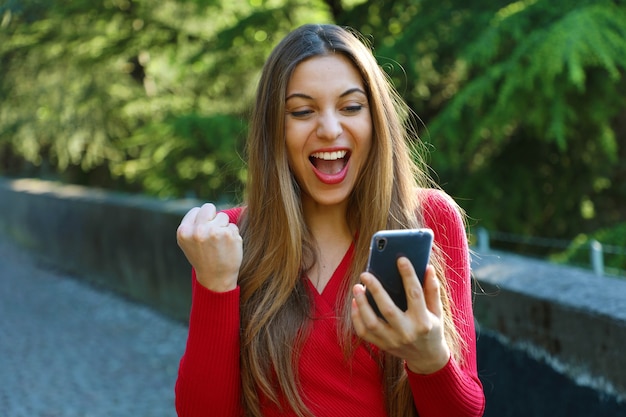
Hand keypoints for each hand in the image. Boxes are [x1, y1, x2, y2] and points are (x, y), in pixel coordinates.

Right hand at [176, 203, 242, 291]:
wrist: (216, 278)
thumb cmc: (203, 258)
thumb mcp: (189, 242)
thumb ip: (193, 225)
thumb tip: (206, 209)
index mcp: (184, 231)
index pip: (196, 210)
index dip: (202, 220)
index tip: (204, 232)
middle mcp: (197, 231)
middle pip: (209, 208)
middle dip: (213, 217)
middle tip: (214, 233)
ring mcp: (213, 232)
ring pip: (223, 216)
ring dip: (224, 227)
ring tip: (220, 243)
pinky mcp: (229, 235)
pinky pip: (233, 226)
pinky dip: (232, 235)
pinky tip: (228, 247)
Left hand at [351, 258, 450, 373]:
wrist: (427, 358)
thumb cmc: (432, 328)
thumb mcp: (437, 311)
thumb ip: (432, 290)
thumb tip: (427, 267)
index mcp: (423, 322)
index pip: (415, 294)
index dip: (408, 275)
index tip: (401, 259)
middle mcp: (407, 333)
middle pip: (388, 309)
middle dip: (376, 290)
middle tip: (366, 274)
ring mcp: (393, 341)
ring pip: (371, 323)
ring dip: (362, 304)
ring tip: (357, 287)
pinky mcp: (382, 346)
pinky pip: (363, 332)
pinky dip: (356, 317)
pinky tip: (355, 302)